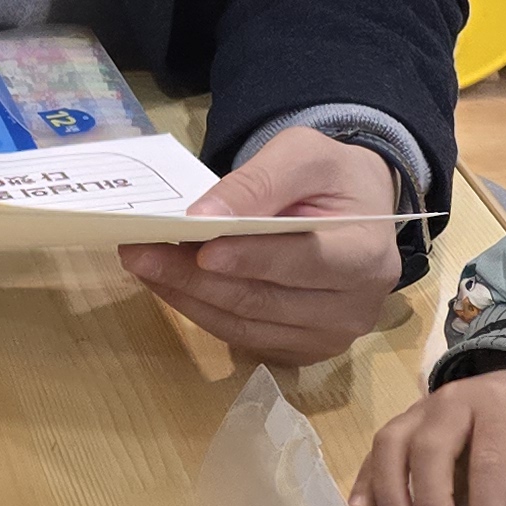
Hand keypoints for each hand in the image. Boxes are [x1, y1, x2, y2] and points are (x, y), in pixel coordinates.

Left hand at [119, 127, 403, 366]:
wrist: (354, 210)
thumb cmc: (331, 178)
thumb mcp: (304, 154)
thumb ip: (260, 181)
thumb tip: (206, 215)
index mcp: (367, 257)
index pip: (306, 262)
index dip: (252, 259)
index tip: (200, 249)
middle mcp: (353, 310)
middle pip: (263, 300)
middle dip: (194, 277)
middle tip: (138, 251)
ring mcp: (326, 338)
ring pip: (243, 325)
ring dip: (186, 297)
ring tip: (142, 264)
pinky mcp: (298, 351)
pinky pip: (240, 337)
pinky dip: (199, 311)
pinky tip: (168, 283)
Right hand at [352, 368, 505, 505]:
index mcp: (499, 408)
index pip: (489, 460)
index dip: (486, 505)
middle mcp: (453, 402)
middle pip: (431, 447)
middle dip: (431, 497)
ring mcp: (420, 409)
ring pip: (392, 443)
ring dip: (390, 489)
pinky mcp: (402, 421)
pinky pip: (376, 448)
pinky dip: (366, 480)